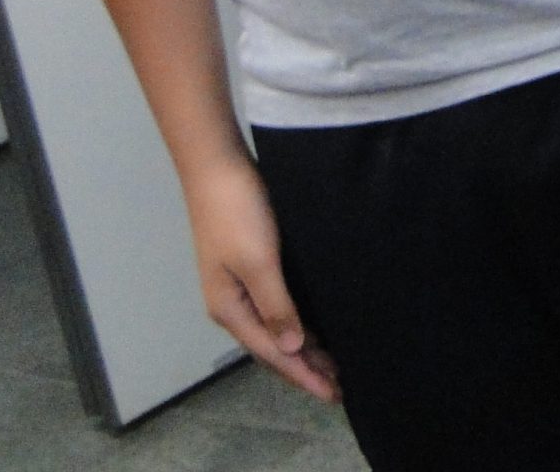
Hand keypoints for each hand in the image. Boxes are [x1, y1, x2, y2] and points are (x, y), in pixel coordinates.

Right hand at [182, 152, 340, 400]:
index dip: (303, 375)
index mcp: (229, 308)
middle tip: (341, 387)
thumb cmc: (237, 211)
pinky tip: (316, 325)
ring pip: (277, 326)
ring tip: (334, 365)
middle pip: (273, 345)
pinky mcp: (252, 264)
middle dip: (305, 368)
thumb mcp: (259, 261)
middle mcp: (232, 303)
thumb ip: (276, 305)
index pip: (272, 353)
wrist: (218, 165)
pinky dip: (298, 322)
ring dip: (303, 347)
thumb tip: (292, 347)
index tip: (333, 395)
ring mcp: (240, 284)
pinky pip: (278, 306)